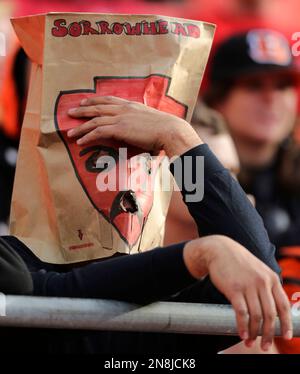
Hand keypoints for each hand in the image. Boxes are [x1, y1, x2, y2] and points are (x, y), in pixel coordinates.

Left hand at [67, 96, 201, 156]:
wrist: (170, 130)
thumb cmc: (164, 129)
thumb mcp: (150, 121)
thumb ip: (140, 122)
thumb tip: (138, 129)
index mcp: (131, 105)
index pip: (108, 100)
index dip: (95, 100)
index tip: (85, 102)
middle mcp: (123, 108)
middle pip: (98, 107)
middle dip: (82, 110)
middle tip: (70, 112)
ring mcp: (121, 118)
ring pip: (95, 120)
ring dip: (81, 126)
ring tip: (70, 132)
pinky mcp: (120, 129)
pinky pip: (99, 131)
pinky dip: (88, 136)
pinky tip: (81, 141)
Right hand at [183, 235, 292, 350]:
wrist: (219, 249)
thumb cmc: (238, 262)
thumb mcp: (258, 270)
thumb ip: (267, 286)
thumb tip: (274, 308)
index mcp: (271, 278)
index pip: (283, 305)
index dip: (286, 323)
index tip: (286, 337)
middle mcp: (262, 282)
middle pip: (270, 314)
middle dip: (268, 334)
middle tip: (264, 346)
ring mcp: (248, 285)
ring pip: (256, 316)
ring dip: (254, 333)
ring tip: (250, 342)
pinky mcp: (234, 288)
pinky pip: (241, 312)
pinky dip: (242, 326)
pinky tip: (242, 334)